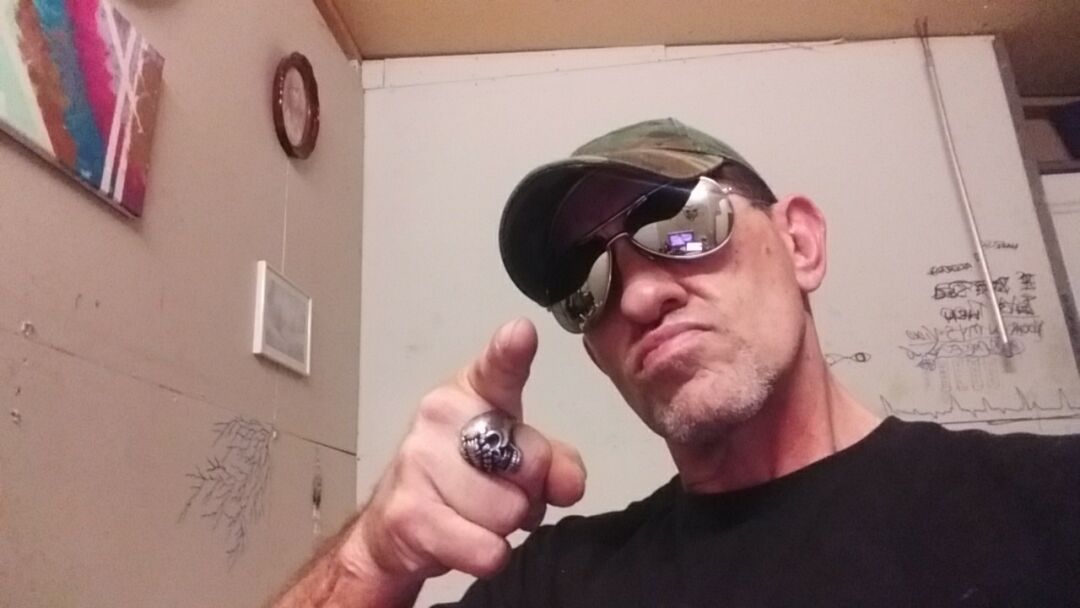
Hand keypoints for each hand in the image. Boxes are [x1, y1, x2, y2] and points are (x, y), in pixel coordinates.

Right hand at [339, 318, 586, 588]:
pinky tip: (463, 542)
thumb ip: (557, 465)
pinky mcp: (409, 513)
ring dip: (504, 530)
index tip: (521, 334)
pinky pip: (485, 548)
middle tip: (499, 494)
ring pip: (507, 512)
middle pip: (527, 465)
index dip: (510, 353)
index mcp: (472, 392)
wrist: (395, 529)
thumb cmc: (463, 481)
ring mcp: (418, 462)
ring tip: (476, 519)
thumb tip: (568, 483)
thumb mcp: (519, 463)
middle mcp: (440, 416)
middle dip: (527, 493)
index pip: (496, 369)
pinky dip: (487, 556)